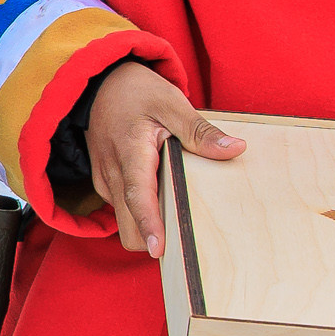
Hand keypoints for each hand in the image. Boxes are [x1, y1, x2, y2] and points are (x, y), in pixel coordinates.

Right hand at [85, 60, 240, 256]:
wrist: (98, 86)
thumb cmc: (136, 92)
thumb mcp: (172, 103)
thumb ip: (200, 131)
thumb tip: (235, 149)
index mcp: (130, 152)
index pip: (137, 195)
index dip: (149, 224)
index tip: (160, 249)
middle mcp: (112, 173)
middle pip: (128, 225)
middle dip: (153, 237)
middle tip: (187, 238)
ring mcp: (105, 181)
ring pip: (126, 221)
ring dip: (149, 224)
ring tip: (177, 211)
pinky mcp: (105, 185)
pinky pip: (123, 210)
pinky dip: (142, 213)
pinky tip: (162, 195)